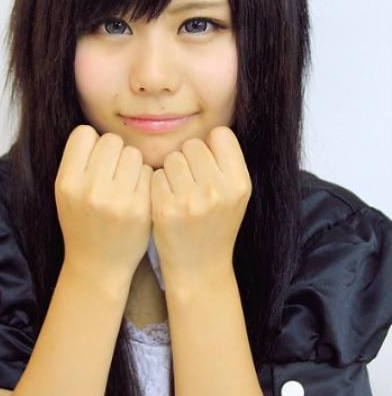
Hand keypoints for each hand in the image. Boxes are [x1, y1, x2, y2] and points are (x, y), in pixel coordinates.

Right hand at [55, 125, 152, 288]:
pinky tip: (137, 195)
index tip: (95, 159)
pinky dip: (145, 179)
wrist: (98, 264)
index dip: (92, 143)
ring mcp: (117, 200)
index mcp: (67, 182)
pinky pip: (148, 172)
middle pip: (111, 140)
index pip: (84, 133)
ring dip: (132, 164)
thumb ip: (78, 160)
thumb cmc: (83, 221)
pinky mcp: (141, 208)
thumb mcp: (66, 192)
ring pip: (133, 153)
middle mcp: (89, 190)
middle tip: (113, 173)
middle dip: (115, 152)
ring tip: (125, 184)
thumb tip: (99, 129)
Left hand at [150, 126, 251, 285]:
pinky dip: (158, 185)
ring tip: (179, 193)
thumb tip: (208, 127)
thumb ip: (226, 161)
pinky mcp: (166, 209)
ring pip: (172, 158)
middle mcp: (218, 190)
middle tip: (191, 182)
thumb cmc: (215, 224)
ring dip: (171, 171)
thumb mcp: (235, 194)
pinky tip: (167, 202)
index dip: (211, 146)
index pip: (221, 134)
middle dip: (188, 159)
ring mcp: (191, 200)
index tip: (207, 164)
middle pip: (193, 144)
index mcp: (240, 183)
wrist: (199, 268)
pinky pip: (156, 175)